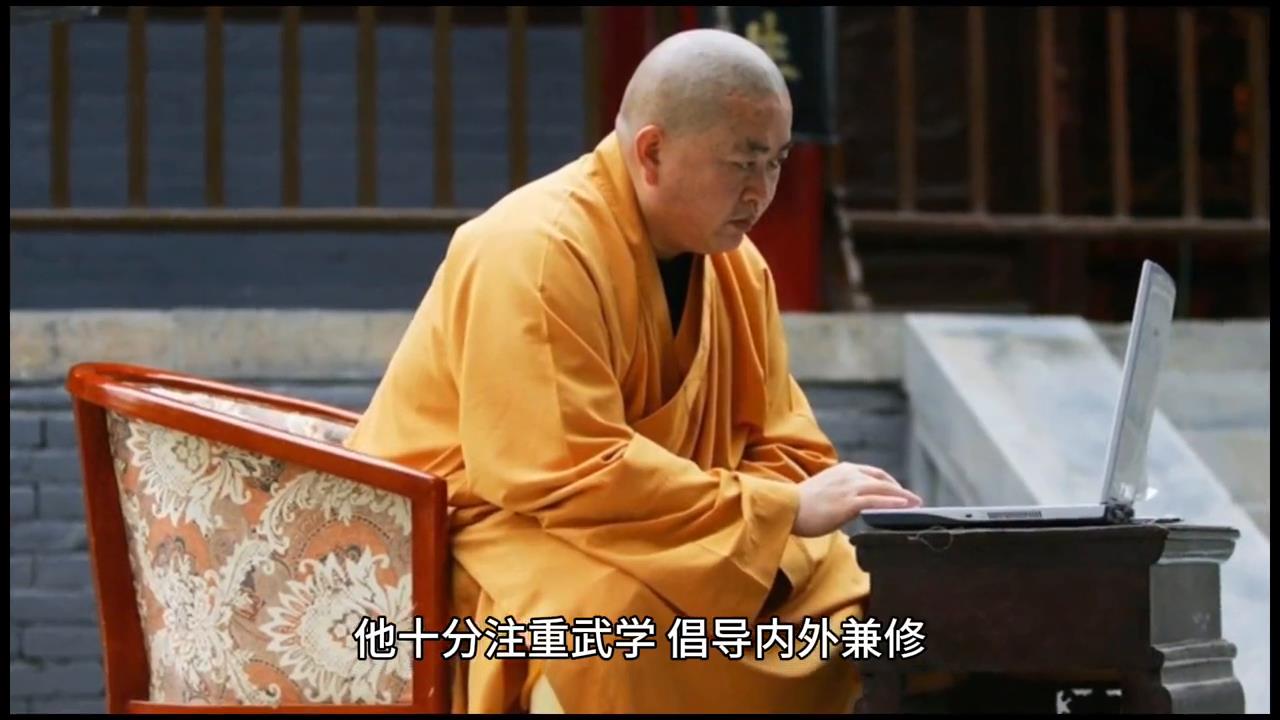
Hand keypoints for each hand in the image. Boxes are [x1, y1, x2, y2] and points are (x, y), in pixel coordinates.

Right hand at [792, 462, 921, 536]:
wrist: (786, 508)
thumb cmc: (799, 505)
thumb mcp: (824, 491)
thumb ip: (840, 492)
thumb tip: (853, 505)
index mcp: (842, 470)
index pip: (873, 473)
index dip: (889, 482)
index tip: (898, 491)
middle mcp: (848, 474)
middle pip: (882, 479)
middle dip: (900, 490)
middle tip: (914, 500)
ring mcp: (849, 487)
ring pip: (883, 489)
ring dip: (903, 497)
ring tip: (916, 504)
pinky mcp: (849, 502)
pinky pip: (877, 501)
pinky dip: (893, 503)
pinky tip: (904, 507)